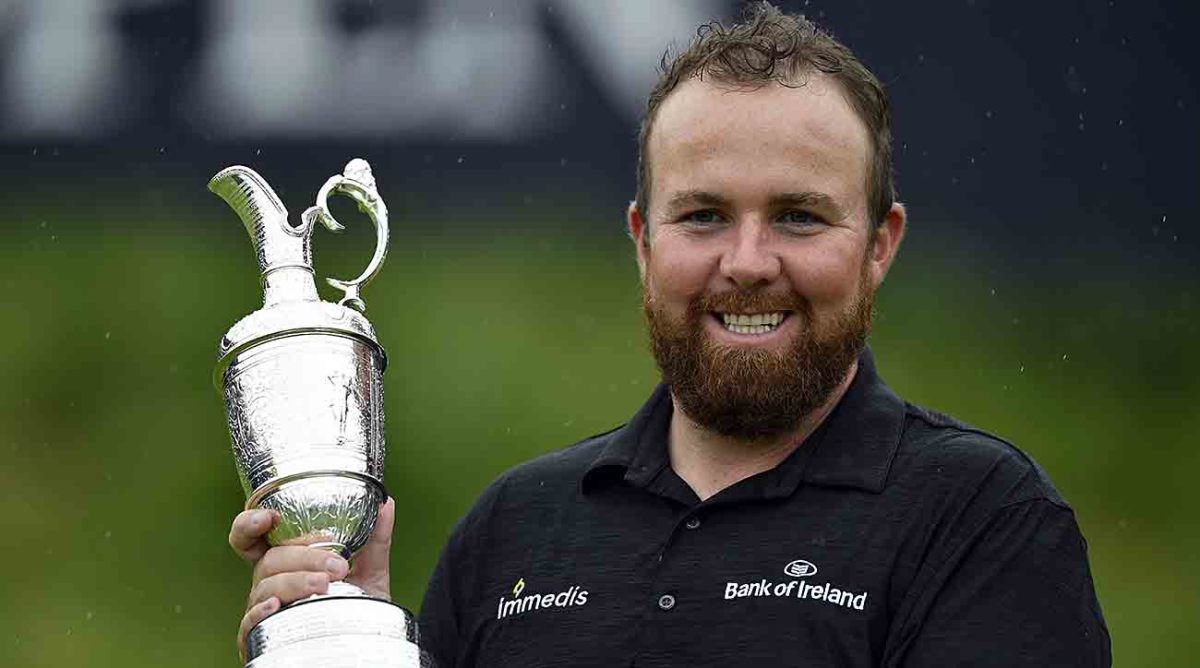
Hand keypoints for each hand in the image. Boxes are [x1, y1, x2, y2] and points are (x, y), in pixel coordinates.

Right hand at [228, 497, 394, 658]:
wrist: (362, 645)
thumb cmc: (356, 606)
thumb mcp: (370, 570)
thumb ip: (375, 539)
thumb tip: (385, 504)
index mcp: (287, 560)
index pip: (254, 536)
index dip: (251, 522)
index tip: (270, 516)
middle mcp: (270, 580)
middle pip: (271, 559)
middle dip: (303, 557)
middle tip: (337, 565)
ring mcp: (263, 607)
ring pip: (266, 587)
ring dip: (296, 581)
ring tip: (325, 585)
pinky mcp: (262, 636)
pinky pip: (252, 622)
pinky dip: (262, 611)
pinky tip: (277, 606)